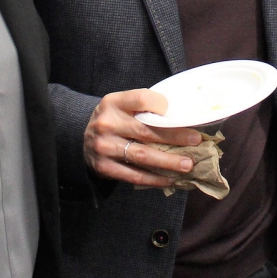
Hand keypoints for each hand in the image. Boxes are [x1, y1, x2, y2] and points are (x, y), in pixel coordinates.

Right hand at [84, 89, 202, 185]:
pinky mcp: (104, 167)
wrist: (80, 138)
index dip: (161, 104)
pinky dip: (155, 179)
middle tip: (196, 142)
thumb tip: (181, 118)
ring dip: (169, 161)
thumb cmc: (113, 120)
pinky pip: (134, 175)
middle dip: (175, 137)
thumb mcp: (121, 105)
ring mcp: (104, 146)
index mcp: (114, 102)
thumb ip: (144, 108)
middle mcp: (107, 123)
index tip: (179, 113)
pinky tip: (170, 179)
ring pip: (143, 155)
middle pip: (146, 130)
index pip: (141, 98)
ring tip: (187, 165)